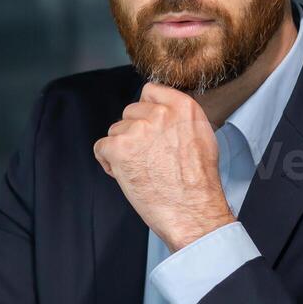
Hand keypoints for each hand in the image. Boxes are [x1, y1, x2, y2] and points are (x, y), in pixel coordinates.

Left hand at [92, 83, 234, 251]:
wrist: (192, 211)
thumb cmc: (198, 183)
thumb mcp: (201, 137)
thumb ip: (180, 119)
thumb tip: (161, 113)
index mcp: (183, 107)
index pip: (150, 92)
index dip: (146, 113)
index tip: (150, 129)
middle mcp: (159, 113)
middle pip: (130, 112)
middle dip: (134, 133)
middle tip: (148, 158)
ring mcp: (138, 130)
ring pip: (116, 131)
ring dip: (122, 149)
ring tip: (141, 170)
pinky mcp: (119, 148)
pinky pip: (101, 148)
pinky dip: (108, 162)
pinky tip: (126, 175)